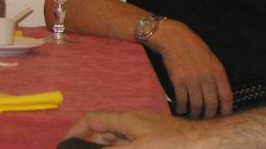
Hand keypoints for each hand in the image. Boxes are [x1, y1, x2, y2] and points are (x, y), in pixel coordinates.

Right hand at [65, 109, 193, 146]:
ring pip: (117, 142)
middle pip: (102, 134)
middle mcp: (132, 124)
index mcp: (126, 120)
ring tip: (93, 147)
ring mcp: (143, 133)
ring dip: (106, 146)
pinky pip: (129, 144)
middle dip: (89, 144)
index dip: (75, 131)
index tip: (63, 146)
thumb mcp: (136, 148)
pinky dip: (120, 146)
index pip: (92, 119)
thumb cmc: (172, 144)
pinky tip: (119, 148)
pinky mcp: (152, 142)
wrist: (203, 143)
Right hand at [148, 20, 232, 118]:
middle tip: (206, 118)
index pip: (227, 96)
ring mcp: (192, 79)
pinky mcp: (178, 81)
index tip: (224, 117)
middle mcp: (207, 76)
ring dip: (195, 114)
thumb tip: (220, 95)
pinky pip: (182, 101)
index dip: (226, 110)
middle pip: (211, 104)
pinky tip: (181, 109)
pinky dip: (181, 108)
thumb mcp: (212, 60)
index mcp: (218, 71)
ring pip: (196, 106)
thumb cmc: (194, 48)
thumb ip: (216, 76)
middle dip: (209, 115)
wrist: (175, 39)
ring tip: (193, 115)